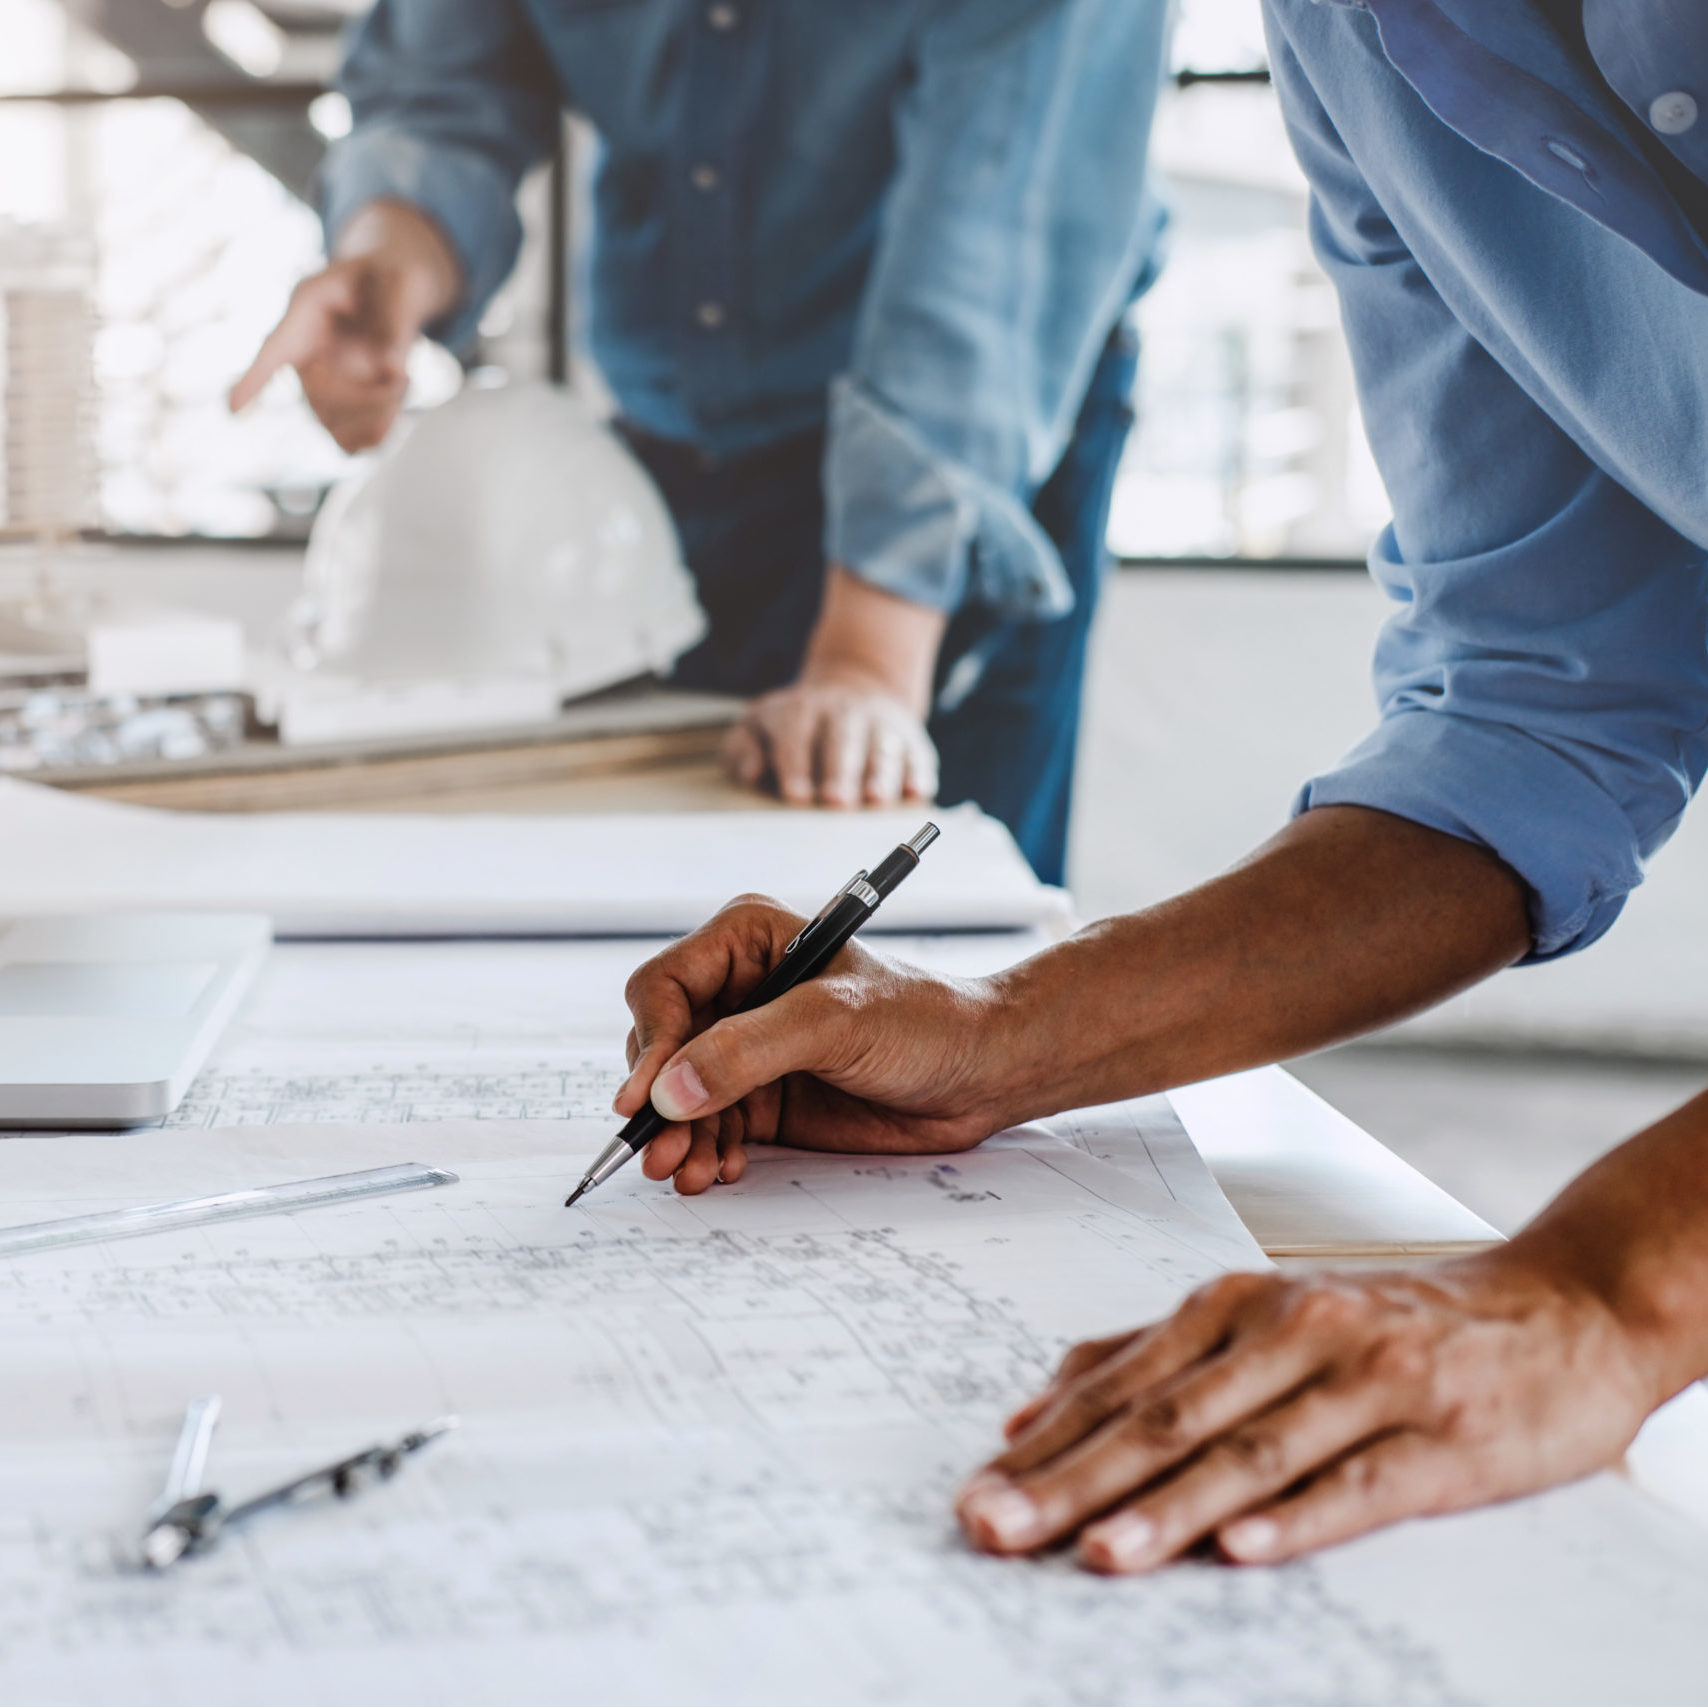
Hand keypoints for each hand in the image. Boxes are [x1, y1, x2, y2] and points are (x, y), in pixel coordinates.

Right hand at [229, 200, 460, 451]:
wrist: (391, 291)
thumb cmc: (386, 278)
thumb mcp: (398, 276)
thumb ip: (397, 312)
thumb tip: (392, 366)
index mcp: (306, 313)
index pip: (275, 349)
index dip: (255, 379)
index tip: (232, 407)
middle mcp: (304, 356)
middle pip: (319, 397)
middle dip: (367, 397)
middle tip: (403, 375)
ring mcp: (319, 387)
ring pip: (337, 427)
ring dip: (378, 413)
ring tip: (402, 378)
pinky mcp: (340, 410)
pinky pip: (353, 442)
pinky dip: (382, 428)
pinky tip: (397, 397)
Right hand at [615, 895, 1017, 1193]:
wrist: (981, 1073)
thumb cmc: (925, 1021)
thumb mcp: (836, 1022)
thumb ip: (750, 1051)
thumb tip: (671, 1090)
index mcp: (748, 942)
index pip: (664, 988)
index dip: (652, 1043)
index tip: (647, 1099)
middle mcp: (737, 990)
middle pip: (660, 1047)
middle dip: (659, 1102)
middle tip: (660, 1152)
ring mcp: (747, 1047)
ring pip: (680, 1095)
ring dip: (679, 1137)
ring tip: (690, 1174)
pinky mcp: (763, 1096)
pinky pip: (711, 1126)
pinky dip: (706, 1151)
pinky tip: (721, 1171)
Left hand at [723, 666, 938, 807]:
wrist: (852, 686)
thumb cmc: (793, 725)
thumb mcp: (757, 726)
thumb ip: (742, 750)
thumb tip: (753, 772)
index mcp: (802, 709)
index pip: (797, 734)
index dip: (796, 764)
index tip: (796, 795)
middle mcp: (845, 712)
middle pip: (843, 738)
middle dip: (840, 771)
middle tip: (836, 802)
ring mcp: (881, 724)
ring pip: (883, 746)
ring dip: (881, 773)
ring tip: (876, 800)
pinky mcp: (911, 740)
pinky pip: (918, 755)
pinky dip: (918, 773)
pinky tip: (916, 793)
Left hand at [956, 1249, 1658, 1572]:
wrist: (1558, 1308)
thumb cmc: (1390, 1321)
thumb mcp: (1266, 1317)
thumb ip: (1149, 1356)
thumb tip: (1033, 1409)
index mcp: (1234, 1305)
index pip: (1121, 1386)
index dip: (1046, 1447)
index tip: (978, 1493)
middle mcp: (1290, 1330)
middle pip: (1166, 1419)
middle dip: (1074, 1481)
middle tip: (996, 1526)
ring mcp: (1366, 1379)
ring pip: (1250, 1451)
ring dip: (1169, 1508)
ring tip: (1097, 1554)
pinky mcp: (1440, 1435)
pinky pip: (1361, 1483)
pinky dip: (1301, 1516)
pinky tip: (1245, 1551)